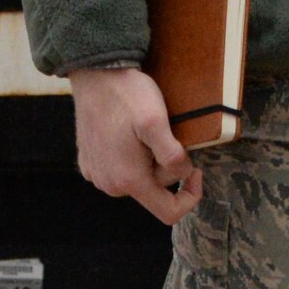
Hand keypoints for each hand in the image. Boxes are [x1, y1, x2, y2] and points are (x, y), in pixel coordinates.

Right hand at [70, 67, 200, 224]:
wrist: (96, 76)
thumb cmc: (128, 96)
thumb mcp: (157, 121)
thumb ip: (171, 155)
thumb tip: (183, 174)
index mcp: (129, 180)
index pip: (168, 212)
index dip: (190, 196)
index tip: (197, 169)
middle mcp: (110, 184)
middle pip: (154, 189)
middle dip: (168, 167)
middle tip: (170, 134)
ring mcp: (97, 175)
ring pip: (138, 178)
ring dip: (151, 160)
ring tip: (152, 130)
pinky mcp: (90, 162)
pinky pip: (120, 169)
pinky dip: (133, 155)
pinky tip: (132, 131)